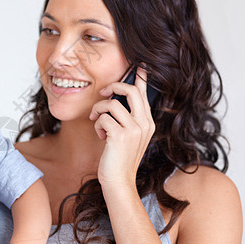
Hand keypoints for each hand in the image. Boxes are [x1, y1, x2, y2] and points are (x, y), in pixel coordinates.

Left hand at [89, 67, 155, 186]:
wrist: (118, 181)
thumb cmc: (119, 157)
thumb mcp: (128, 136)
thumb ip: (126, 118)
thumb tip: (113, 99)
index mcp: (148, 122)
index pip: (145, 93)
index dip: (141, 76)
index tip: (139, 63)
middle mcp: (144, 124)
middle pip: (131, 91)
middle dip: (114, 86)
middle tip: (103, 93)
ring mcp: (134, 130)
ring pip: (112, 103)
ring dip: (99, 110)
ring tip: (97, 121)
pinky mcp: (120, 135)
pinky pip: (103, 118)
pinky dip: (97, 124)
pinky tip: (100, 136)